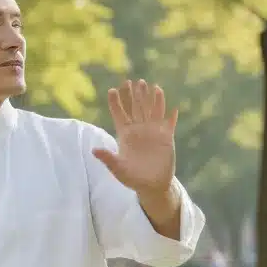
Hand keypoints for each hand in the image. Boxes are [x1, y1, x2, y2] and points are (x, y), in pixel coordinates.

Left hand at [92, 79, 178, 196]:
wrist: (151, 185)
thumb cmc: (132, 178)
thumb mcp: (118, 169)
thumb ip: (108, 158)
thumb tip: (93, 150)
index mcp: (125, 135)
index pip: (119, 115)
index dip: (115, 102)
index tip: (112, 90)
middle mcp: (139, 130)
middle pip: (136, 108)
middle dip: (134, 94)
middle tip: (132, 81)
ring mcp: (153, 132)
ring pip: (153, 111)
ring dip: (152, 99)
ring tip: (152, 85)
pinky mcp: (167, 137)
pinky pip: (169, 123)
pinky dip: (171, 116)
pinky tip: (173, 109)